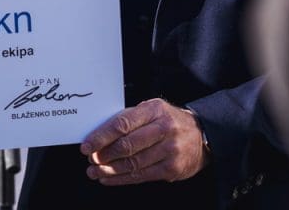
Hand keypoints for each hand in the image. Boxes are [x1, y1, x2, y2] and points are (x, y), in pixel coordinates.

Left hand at [81, 98, 208, 184]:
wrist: (202, 135)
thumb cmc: (168, 121)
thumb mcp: (150, 110)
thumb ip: (128, 118)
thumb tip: (98, 134)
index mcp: (154, 110)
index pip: (122, 124)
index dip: (101, 136)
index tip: (87, 145)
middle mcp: (164, 129)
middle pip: (127, 145)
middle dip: (104, 154)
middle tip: (90, 159)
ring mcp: (170, 150)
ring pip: (133, 163)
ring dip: (110, 170)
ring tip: (94, 171)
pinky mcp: (172, 168)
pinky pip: (142, 176)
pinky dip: (122, 179)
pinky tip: (108, 179)